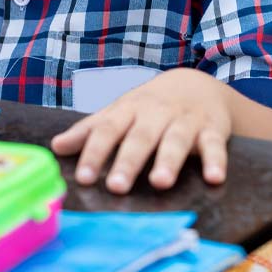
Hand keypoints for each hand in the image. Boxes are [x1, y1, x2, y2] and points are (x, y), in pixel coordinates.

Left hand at [51, 68, 232, 193]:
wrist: (195, 84)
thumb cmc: (148, 107)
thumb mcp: (117, 113)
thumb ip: (89, 131)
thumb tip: (56, 147)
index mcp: (128, 110)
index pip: (106, 130)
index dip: (94, 153)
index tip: (82, 178)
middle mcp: (155, 113)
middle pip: (139, 137)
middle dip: (127, 162)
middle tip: (115, 186)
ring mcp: (184, 120)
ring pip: (175, 140)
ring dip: (168, 160)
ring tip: (159, 183)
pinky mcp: (212, 129)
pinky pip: (215, 145)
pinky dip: (215, 161)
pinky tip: (214, 178)